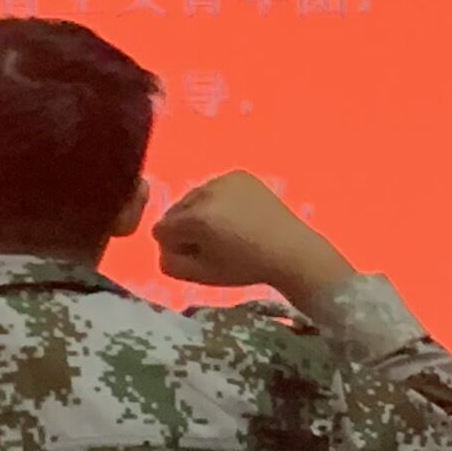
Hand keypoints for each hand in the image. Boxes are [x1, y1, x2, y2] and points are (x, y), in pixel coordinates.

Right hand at [152, 174, 351, 304]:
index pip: (160, 230)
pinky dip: (219, 201)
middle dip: (186, 227)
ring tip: (227, 229)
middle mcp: (206, 192)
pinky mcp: (240, 175)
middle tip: (213, 242)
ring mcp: (224, 179)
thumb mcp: (199, 275)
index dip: (175, 246)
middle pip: (174, 210)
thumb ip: (168, 261)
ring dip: (201, 212)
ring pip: (193, 198)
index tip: (198, 253)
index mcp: (196, 217)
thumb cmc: (245, 267)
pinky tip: (238, 215)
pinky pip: (213, 188)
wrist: (291, 251)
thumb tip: (163, 244)